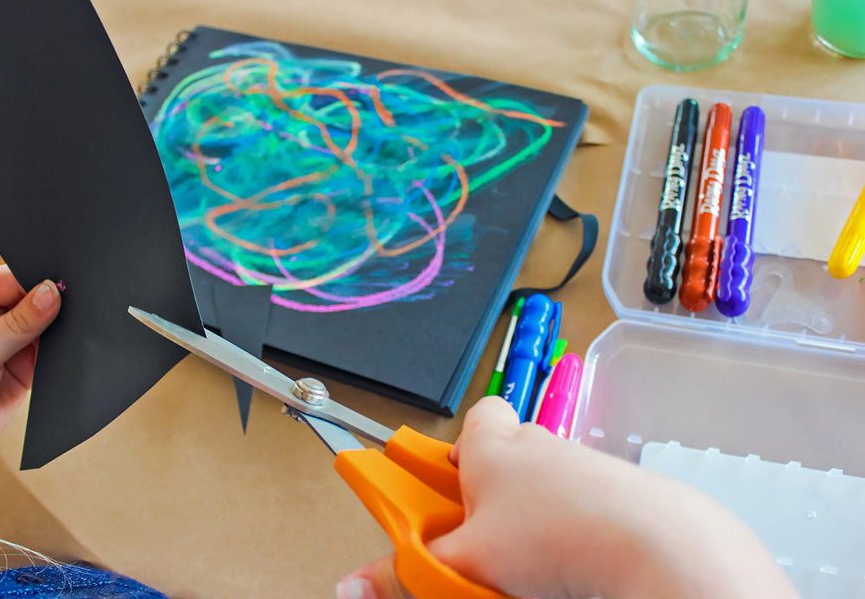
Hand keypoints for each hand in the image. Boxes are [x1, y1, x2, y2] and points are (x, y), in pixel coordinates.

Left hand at [0, 266, 60, 482]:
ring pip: (45, 324)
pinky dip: (63, 350)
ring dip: (58, 329)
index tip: (62, 284)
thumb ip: (18, 323)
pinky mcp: (26, 364)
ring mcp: (10, 341)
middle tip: (72, 308)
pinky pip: (52, 350)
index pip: (9, 279)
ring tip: (64, 335)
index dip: (36, 279)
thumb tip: (51, 293)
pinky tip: (65, 352)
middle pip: (31, 299)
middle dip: (52, 303)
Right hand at [336, 396, 799, 598]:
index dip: (462, 446)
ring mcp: (585, 464)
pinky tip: (571, 564)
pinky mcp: (622, 492)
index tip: (452, 483)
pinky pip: (585, 503)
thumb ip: (405, 574)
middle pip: (510, 454)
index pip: (476, 418)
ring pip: (548, 482)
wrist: (652, 544)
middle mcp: (541, 444)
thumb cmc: (551, 535)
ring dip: (534, 514)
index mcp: (494, 446)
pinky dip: (573, 527)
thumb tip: (349, 587)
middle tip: (482, 540)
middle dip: (493, 494)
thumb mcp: (464, 563)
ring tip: (528, 562)